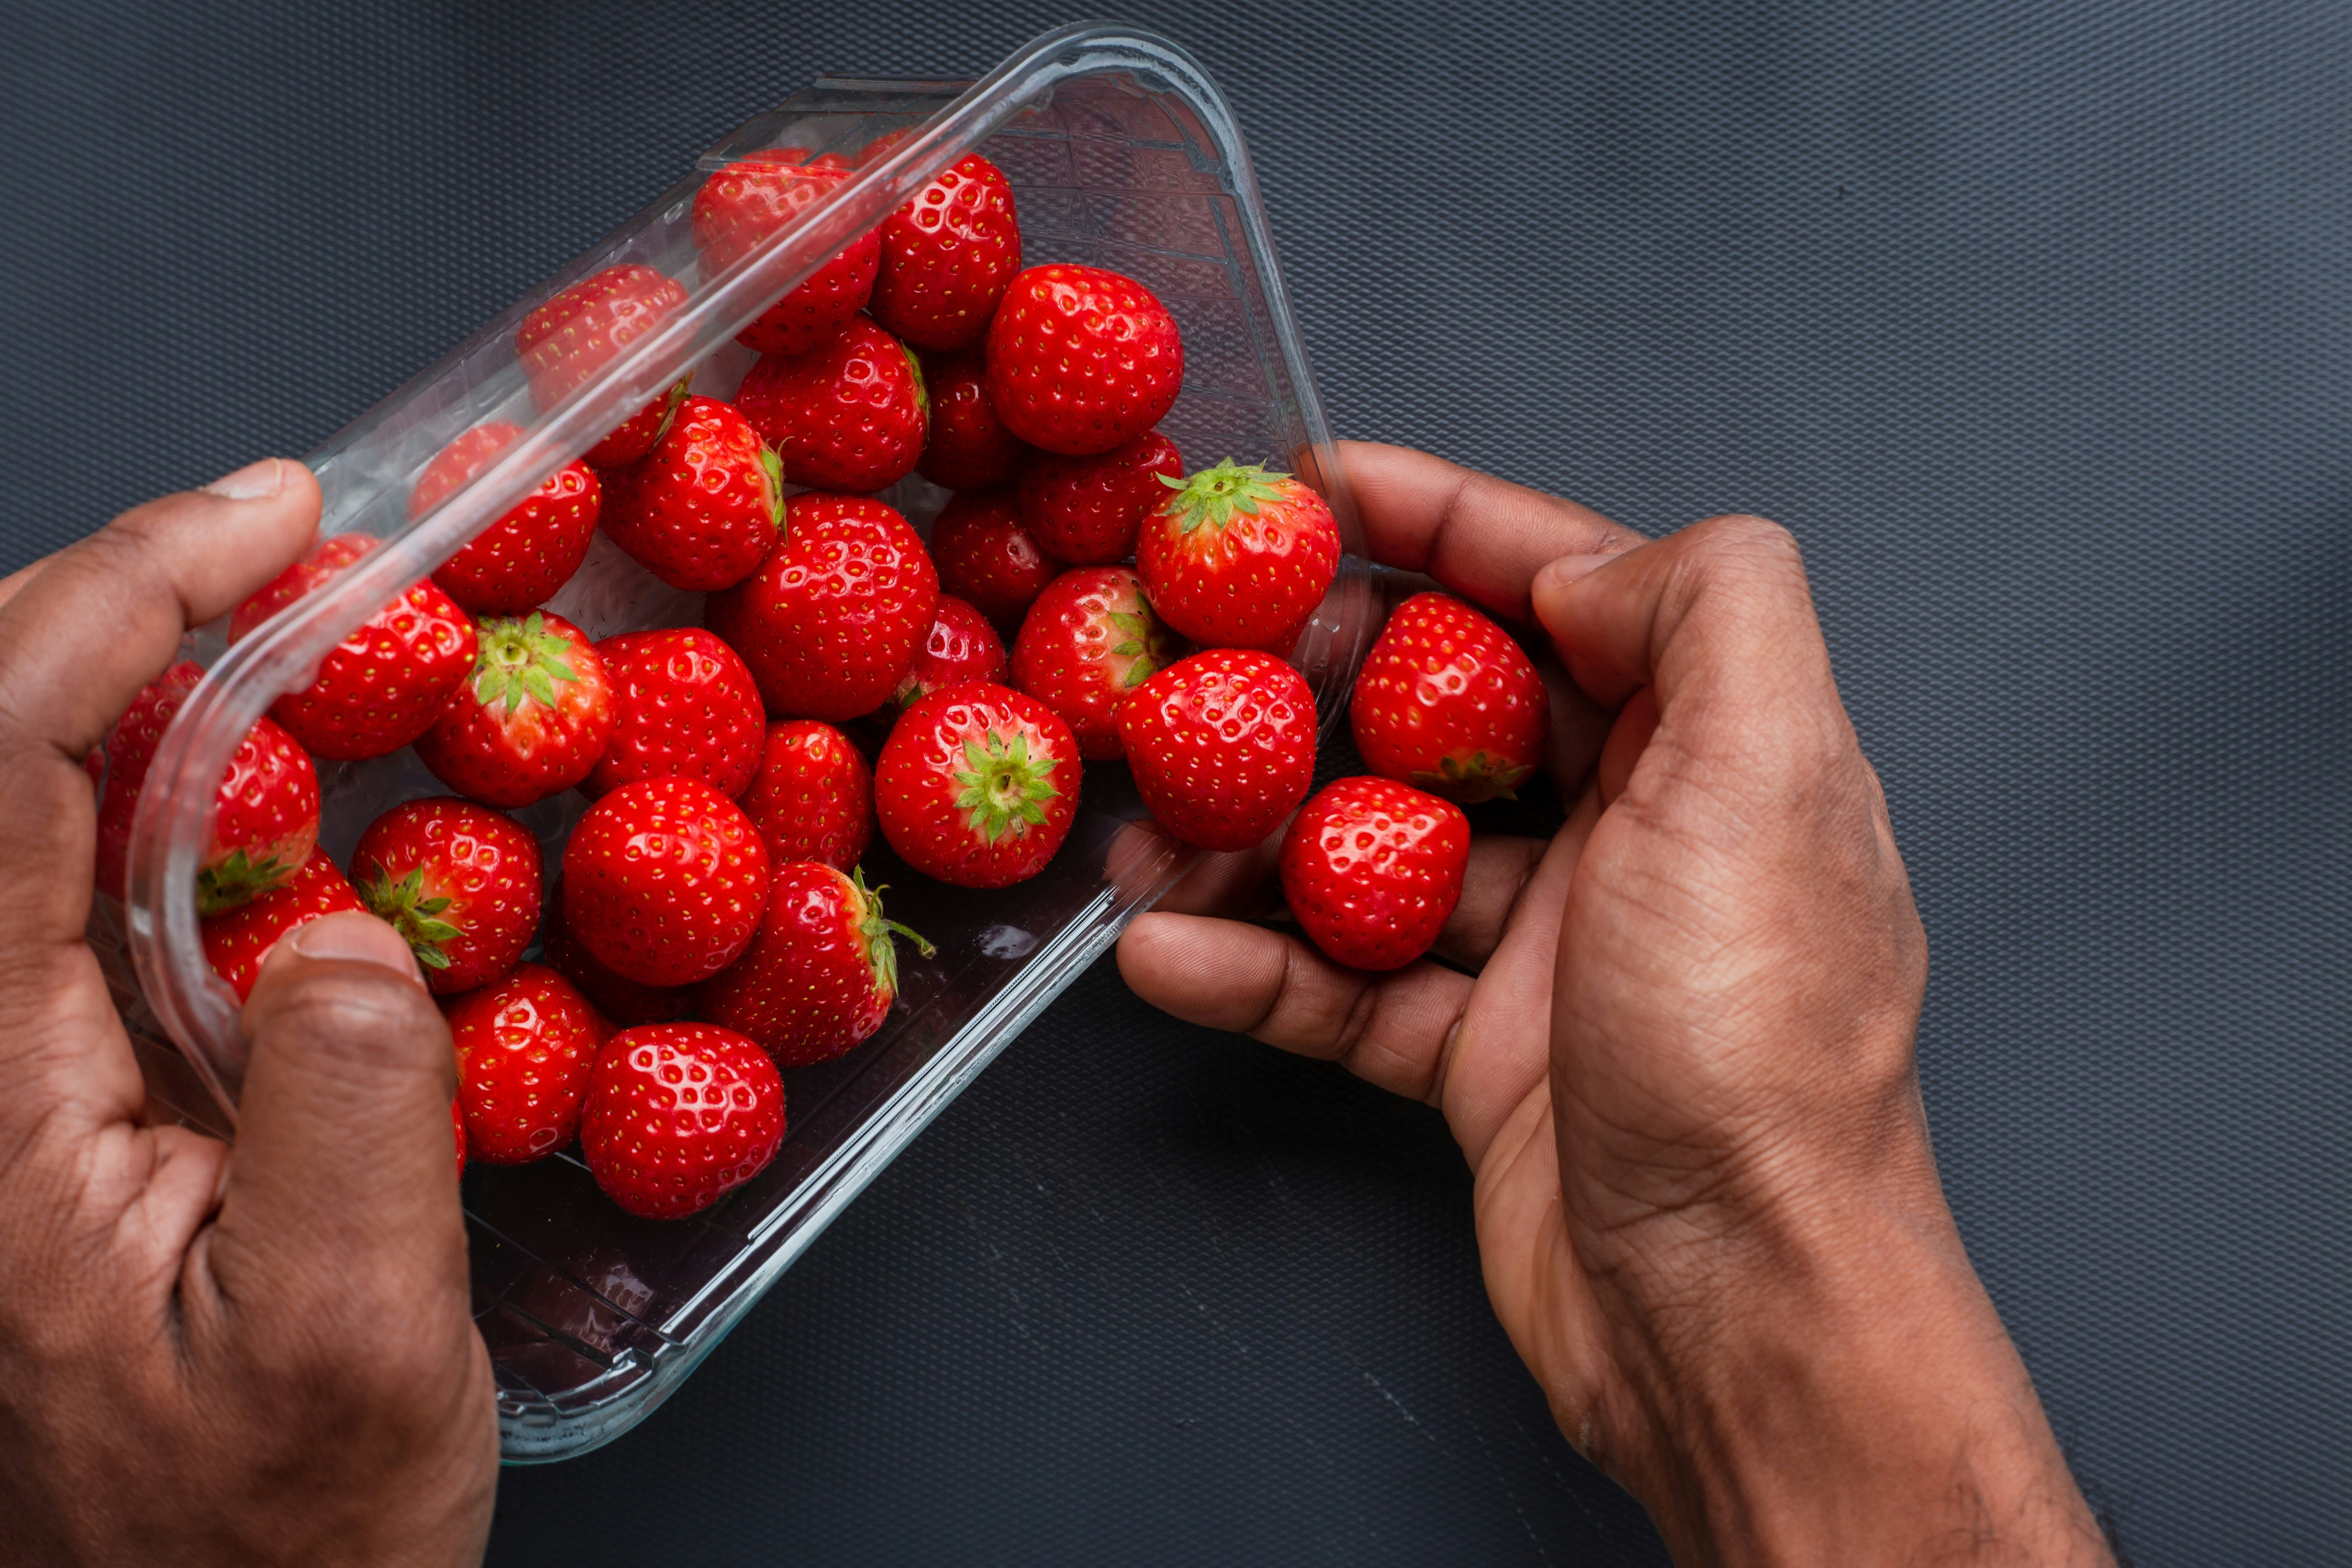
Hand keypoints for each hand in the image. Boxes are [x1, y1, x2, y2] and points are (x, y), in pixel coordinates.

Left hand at [0, 461, 494, 1565]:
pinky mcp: (43, 1109)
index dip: (117, 602)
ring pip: (25, 813)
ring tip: (288, 620)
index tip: (265, 518)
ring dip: (139, 684)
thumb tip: (345, 932)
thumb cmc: (263, 1548)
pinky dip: (165, 791)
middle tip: (283, 536)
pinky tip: (265, 778)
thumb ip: (350, 1119)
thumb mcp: (351, 1351)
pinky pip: (76, 894)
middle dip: (118, 601)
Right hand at [1119, 443, 2111, 1564]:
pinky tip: (1169, 952)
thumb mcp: (1771, 772)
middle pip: (1443, 716)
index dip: (1438, 518)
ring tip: (1148, 834)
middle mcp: (1635, 839)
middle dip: (1315, 688)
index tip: (1315, 485)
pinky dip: (1253, 969)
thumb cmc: (1760, 1050)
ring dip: (1252, 840)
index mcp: (1711, 752)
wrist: (1735, 1310)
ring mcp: (1552, 951)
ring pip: (1372, 855)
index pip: (1559, 590)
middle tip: (1201, 675)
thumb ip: (1706, 607)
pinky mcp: (1483, 1059)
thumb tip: (1579, 565)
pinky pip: (1344, 988)